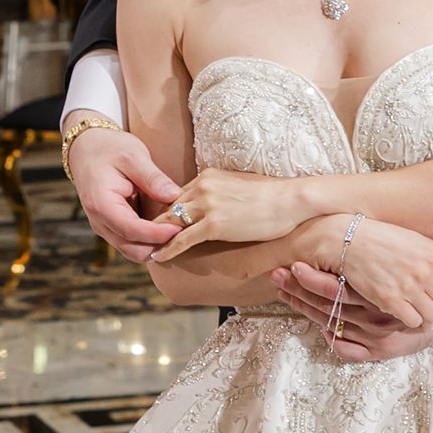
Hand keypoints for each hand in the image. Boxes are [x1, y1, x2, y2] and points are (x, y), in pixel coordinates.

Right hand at [66, 126, 185, 256]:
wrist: (87, 148)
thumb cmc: (109, 149)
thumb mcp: (133, 156)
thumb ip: (153, 178)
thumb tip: (175, 196)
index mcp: (101, 204)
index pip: (132, 230)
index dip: (158, 234)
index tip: (180, 228)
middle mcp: (100, 222)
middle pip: (133, 250)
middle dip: (160, 246)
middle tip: (185, 231)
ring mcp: (105, 227)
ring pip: (133, 251)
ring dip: (156, 246)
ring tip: (179, 230)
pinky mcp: (112, 227)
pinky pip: (132, 243)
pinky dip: (150, 241)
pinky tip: (168, 228)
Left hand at [155, 167, 300, 252]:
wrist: (291, 200)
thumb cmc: (273, 196)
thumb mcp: (240, 186)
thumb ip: (221, 192)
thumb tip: (217, 204)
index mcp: (208, 176)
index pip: (178, 194)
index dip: (167, 210)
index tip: (158, 222)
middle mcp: (203, 186)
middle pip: (169, 207)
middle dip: (155, 223)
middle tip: (141, 236)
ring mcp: (207, 205)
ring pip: (171, 222)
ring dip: (156, 237)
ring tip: (144, 248)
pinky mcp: (214, 224)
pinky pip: (182, 238)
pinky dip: (167, 248)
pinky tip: (158, 256)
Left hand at [271, 261, 432, 363]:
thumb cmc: (425, 280)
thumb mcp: (414, 260)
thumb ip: (384, 255)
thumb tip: (358, 228)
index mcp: (381, 295)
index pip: (335, 291)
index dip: (311, 281)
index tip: (292, 266)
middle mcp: (376, 319)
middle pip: (326, 307)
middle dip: (297, 290)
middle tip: (275, 275)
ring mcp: (375, 338)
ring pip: (330, 324)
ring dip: (303, 307)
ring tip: (282, 287)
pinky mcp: (378, 352)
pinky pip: (345, 348)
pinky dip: (328, 336)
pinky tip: (315, 323)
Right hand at [284, 221, 432, 338]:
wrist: (349, 240)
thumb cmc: (386, 239)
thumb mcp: (422, 243)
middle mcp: (425, 271)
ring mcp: (408, 285)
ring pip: (432, 316)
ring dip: (430, 322)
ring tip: (424, 321)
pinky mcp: (389, 298)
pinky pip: (412, 321)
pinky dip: (413, 323)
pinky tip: (407, 317)